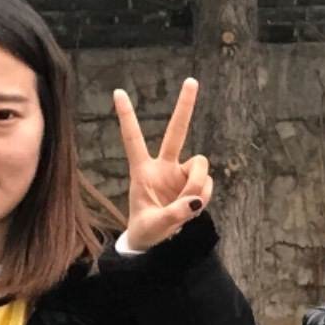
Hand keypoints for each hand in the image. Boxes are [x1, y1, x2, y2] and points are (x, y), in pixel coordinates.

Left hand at [114, 79, 211, 249]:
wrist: (156, 243)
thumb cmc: (146, 231)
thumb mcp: (155, 226)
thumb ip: (174, 214)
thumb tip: (195, 201)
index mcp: (142, 171)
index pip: (133, 139)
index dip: (127, 116)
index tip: (118, 92)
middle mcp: (163, 167)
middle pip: (176, 131)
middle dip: (185, 107)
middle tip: (191, 80)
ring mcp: (180, 174)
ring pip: (199, 164)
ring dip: (198, 184)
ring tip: (189, 206)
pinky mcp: (194, 185)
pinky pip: (206, 185)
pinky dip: (204, 196)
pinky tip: (193, 208)